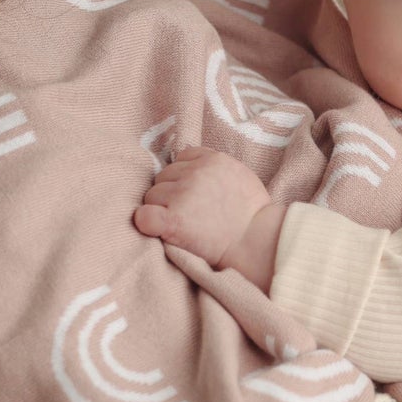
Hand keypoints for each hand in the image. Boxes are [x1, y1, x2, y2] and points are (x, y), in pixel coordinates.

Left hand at [134, 146, 270, 269]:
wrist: (257, 242)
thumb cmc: (254, 214)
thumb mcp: (241, 175)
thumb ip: (216, 167)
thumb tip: (194, 166)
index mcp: (213, 159)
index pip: (181, 158)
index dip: (184, 176)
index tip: (195, 194)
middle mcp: (195, 173)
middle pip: (163, 177)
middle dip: (172, 193)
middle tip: (191, 213)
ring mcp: (182, 195)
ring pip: (152, 196)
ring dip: (162, 208)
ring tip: (186, 224)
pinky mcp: (173, 220)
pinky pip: (144, 216)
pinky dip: (146, 222)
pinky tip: (158, 228)